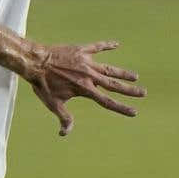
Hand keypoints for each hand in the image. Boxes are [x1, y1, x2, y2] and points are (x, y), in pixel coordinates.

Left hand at [26, 41, 144, 136]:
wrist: (35, 62)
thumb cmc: (42, 84)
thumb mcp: (53, 103)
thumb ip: (64, 117)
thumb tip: (65, 133)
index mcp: (84, 89)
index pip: (107, 101)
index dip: (121, 108)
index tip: (134, 111)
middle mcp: (89, 76)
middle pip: (113, 84)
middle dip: (129, 90)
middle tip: (143, 93)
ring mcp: (86, 62)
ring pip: (109, 68)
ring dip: (123, 72)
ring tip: (135, 76)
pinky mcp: (81, 50)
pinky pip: (97, 47)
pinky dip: (107, 45)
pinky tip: (117, 44)